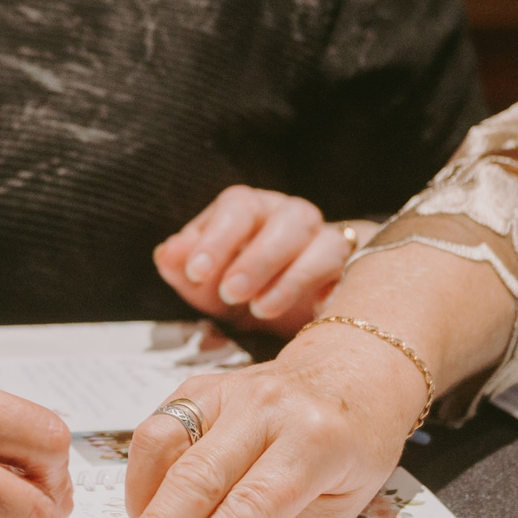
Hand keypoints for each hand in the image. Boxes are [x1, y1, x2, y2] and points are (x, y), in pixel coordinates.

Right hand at [102, 325, 419, 517]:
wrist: (353, 373)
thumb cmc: (354, 449)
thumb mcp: (339, 508)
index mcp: (315, 441)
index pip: (252, 504)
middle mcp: (267, 407)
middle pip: (196, 476)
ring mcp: (228, 390)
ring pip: (162, 444)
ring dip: (140, 506)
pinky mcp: (200, 385)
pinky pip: (156, 430)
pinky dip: (143, 477)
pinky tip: (148, 510)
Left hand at [155, 186, 367, 335]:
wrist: (287, 299)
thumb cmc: (237, 280)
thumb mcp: (204, 279)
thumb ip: (181, 266)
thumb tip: (167, 254)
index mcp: (250, 208)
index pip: (237, 207)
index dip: (216, 239)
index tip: (196, 272)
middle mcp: (290, 215)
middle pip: (284, 223)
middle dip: (255, 260)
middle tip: (230, 294)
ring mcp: (325, 238)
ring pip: (322, 245)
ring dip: (290, 279)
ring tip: (260, 310)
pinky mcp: (348, 269)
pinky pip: (349, 274)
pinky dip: (333, 291)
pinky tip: (315, 311)